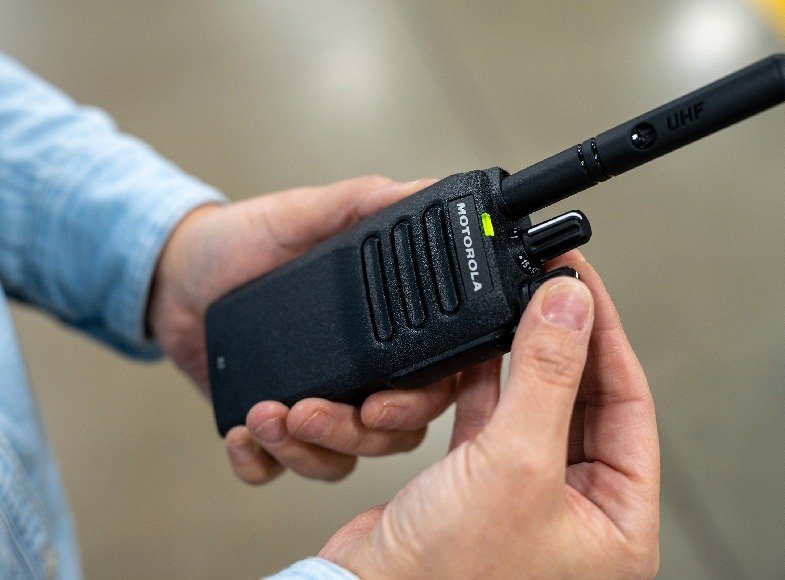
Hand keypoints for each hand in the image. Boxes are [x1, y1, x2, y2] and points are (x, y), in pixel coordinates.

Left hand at [148, 175, 460, 482]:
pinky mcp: (271, 429)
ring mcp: (317, 406)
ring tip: (263, 416)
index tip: (382, 401)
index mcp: (380, 333)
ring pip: (340, 461)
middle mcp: (359, 377)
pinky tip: (241, 439)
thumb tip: (420, 189)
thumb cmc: (242, 241)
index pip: (430, 382)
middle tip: (311, 410)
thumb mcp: (303, 213)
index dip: (420, 403)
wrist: (177, 273)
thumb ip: (361, 202)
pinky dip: (262, 465)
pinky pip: (278, 470)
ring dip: (305, 450)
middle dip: (353, 434)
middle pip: (390, 435)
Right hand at [319, 254, 659, 577]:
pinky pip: (495, 418)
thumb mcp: (515, 464)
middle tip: (553, 285)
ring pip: (538, 404)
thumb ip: (547, 377)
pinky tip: (481, 349)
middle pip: (585, 401)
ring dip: (525, 357)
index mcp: (616, 522)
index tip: (585, 285)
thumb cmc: (447, 579)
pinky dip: (488, 382)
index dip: (607, 336)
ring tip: (520, 305)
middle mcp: (576, 510)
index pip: (630, 405)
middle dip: (566, 341)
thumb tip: (569, 304)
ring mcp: (526, 495)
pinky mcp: (478, 485)